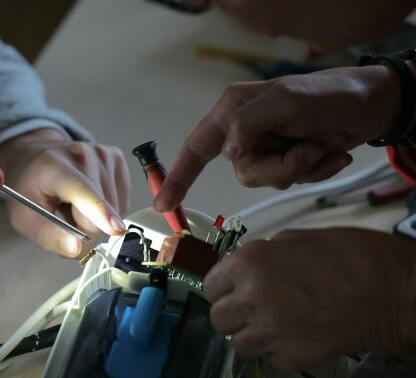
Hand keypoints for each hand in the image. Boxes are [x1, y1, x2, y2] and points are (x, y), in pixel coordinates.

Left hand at [0, 129, 129, 257]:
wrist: (32, 158)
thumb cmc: (28, 188)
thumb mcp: (24, 217)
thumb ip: (48, 235)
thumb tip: (77, 249)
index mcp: (53, 166)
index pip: (82, 190)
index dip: (99, 211)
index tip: (115, 229)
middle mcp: (82, 155)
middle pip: (99, 212)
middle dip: (85, 230)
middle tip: (63, 221)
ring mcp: (102, 154)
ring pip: (113, 210)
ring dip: (95, 219)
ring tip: (72, 204)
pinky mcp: (116, 158)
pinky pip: (120, 201)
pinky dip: (105, 209)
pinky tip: (86, 198)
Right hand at [154, 65, 399, 211]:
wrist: (374, 103)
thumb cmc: (328, 94)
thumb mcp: (285, 101)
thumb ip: (248, 125)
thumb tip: (228, 153)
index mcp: (232, 111)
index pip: (196, 147)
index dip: (176, 176)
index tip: (163, 204)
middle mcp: (243, 131)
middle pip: (244, 173)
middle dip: (281, 167)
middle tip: (308, 148)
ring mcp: (267, 147)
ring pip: (270, 180)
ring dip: (303, 166)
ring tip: (323, 144)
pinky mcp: (289, 159)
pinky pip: (293, 180)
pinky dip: (317, 170)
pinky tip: (332, 151)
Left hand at [204, 228, 415, 370]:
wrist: (388, 292)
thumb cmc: (347, 256)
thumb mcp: (295, 238)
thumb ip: (261, 253)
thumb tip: (246, 266)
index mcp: (248, 264)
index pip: (210, 286)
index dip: (223, 288)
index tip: (235, 290)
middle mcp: (251, 298)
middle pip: (218, 318)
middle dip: (233, 314)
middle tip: (255, 309)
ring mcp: (270, 332)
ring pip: (238, 344)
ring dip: (252, 336)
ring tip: (276, 325)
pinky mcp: (290, 358)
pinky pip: (269, 359)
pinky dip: (278, 350)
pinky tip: (297, 335)